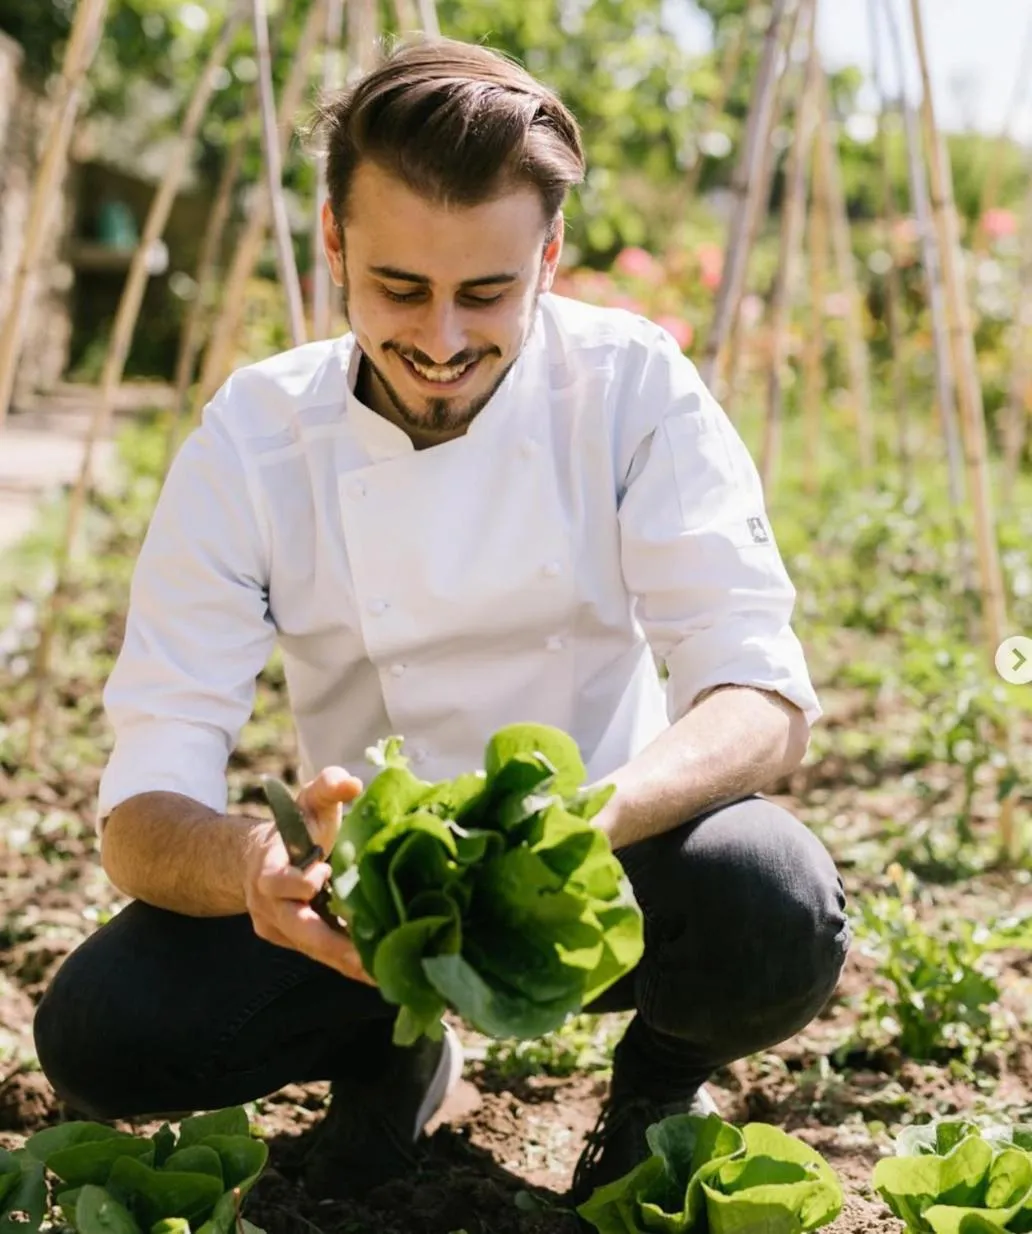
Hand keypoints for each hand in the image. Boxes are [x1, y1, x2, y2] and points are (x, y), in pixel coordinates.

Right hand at [244, 767, 373, 984]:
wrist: (263, 855)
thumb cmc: (296, 825)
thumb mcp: (309, 801)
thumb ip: (327, 786)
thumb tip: (351, 783)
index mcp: (268, 869)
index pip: (277, 882)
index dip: (300, 882)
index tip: (325, 873)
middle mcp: (268, 904)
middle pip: (299, 929)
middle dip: (333, 945)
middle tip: (367, 957)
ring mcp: (278, 928)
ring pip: (311, 949)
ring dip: (344, 962)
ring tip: (381, 972)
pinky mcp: (292, 941)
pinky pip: (318, 954)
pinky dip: (344, 962)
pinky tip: (376, 971)